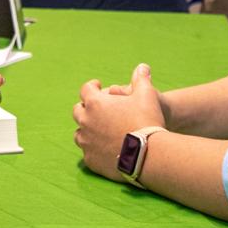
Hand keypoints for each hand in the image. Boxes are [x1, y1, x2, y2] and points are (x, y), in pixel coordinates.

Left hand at [72, 63, 165, 179]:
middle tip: (97, 108)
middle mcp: (86, 121)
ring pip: (79, 133)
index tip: (98, 86)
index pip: (86, 89)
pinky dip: (93, 148)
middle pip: (78, 111)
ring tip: (98, 130)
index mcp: (95, 103)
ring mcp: (87, 142)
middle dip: (86, 108)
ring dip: (87, 129)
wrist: (148, 155)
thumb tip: (143, 67)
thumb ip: (141, 79)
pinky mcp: (91, 160)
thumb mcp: (147, 95)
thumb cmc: (147, 121)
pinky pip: (87, 152)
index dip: (92, 86)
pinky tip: (102, 148)